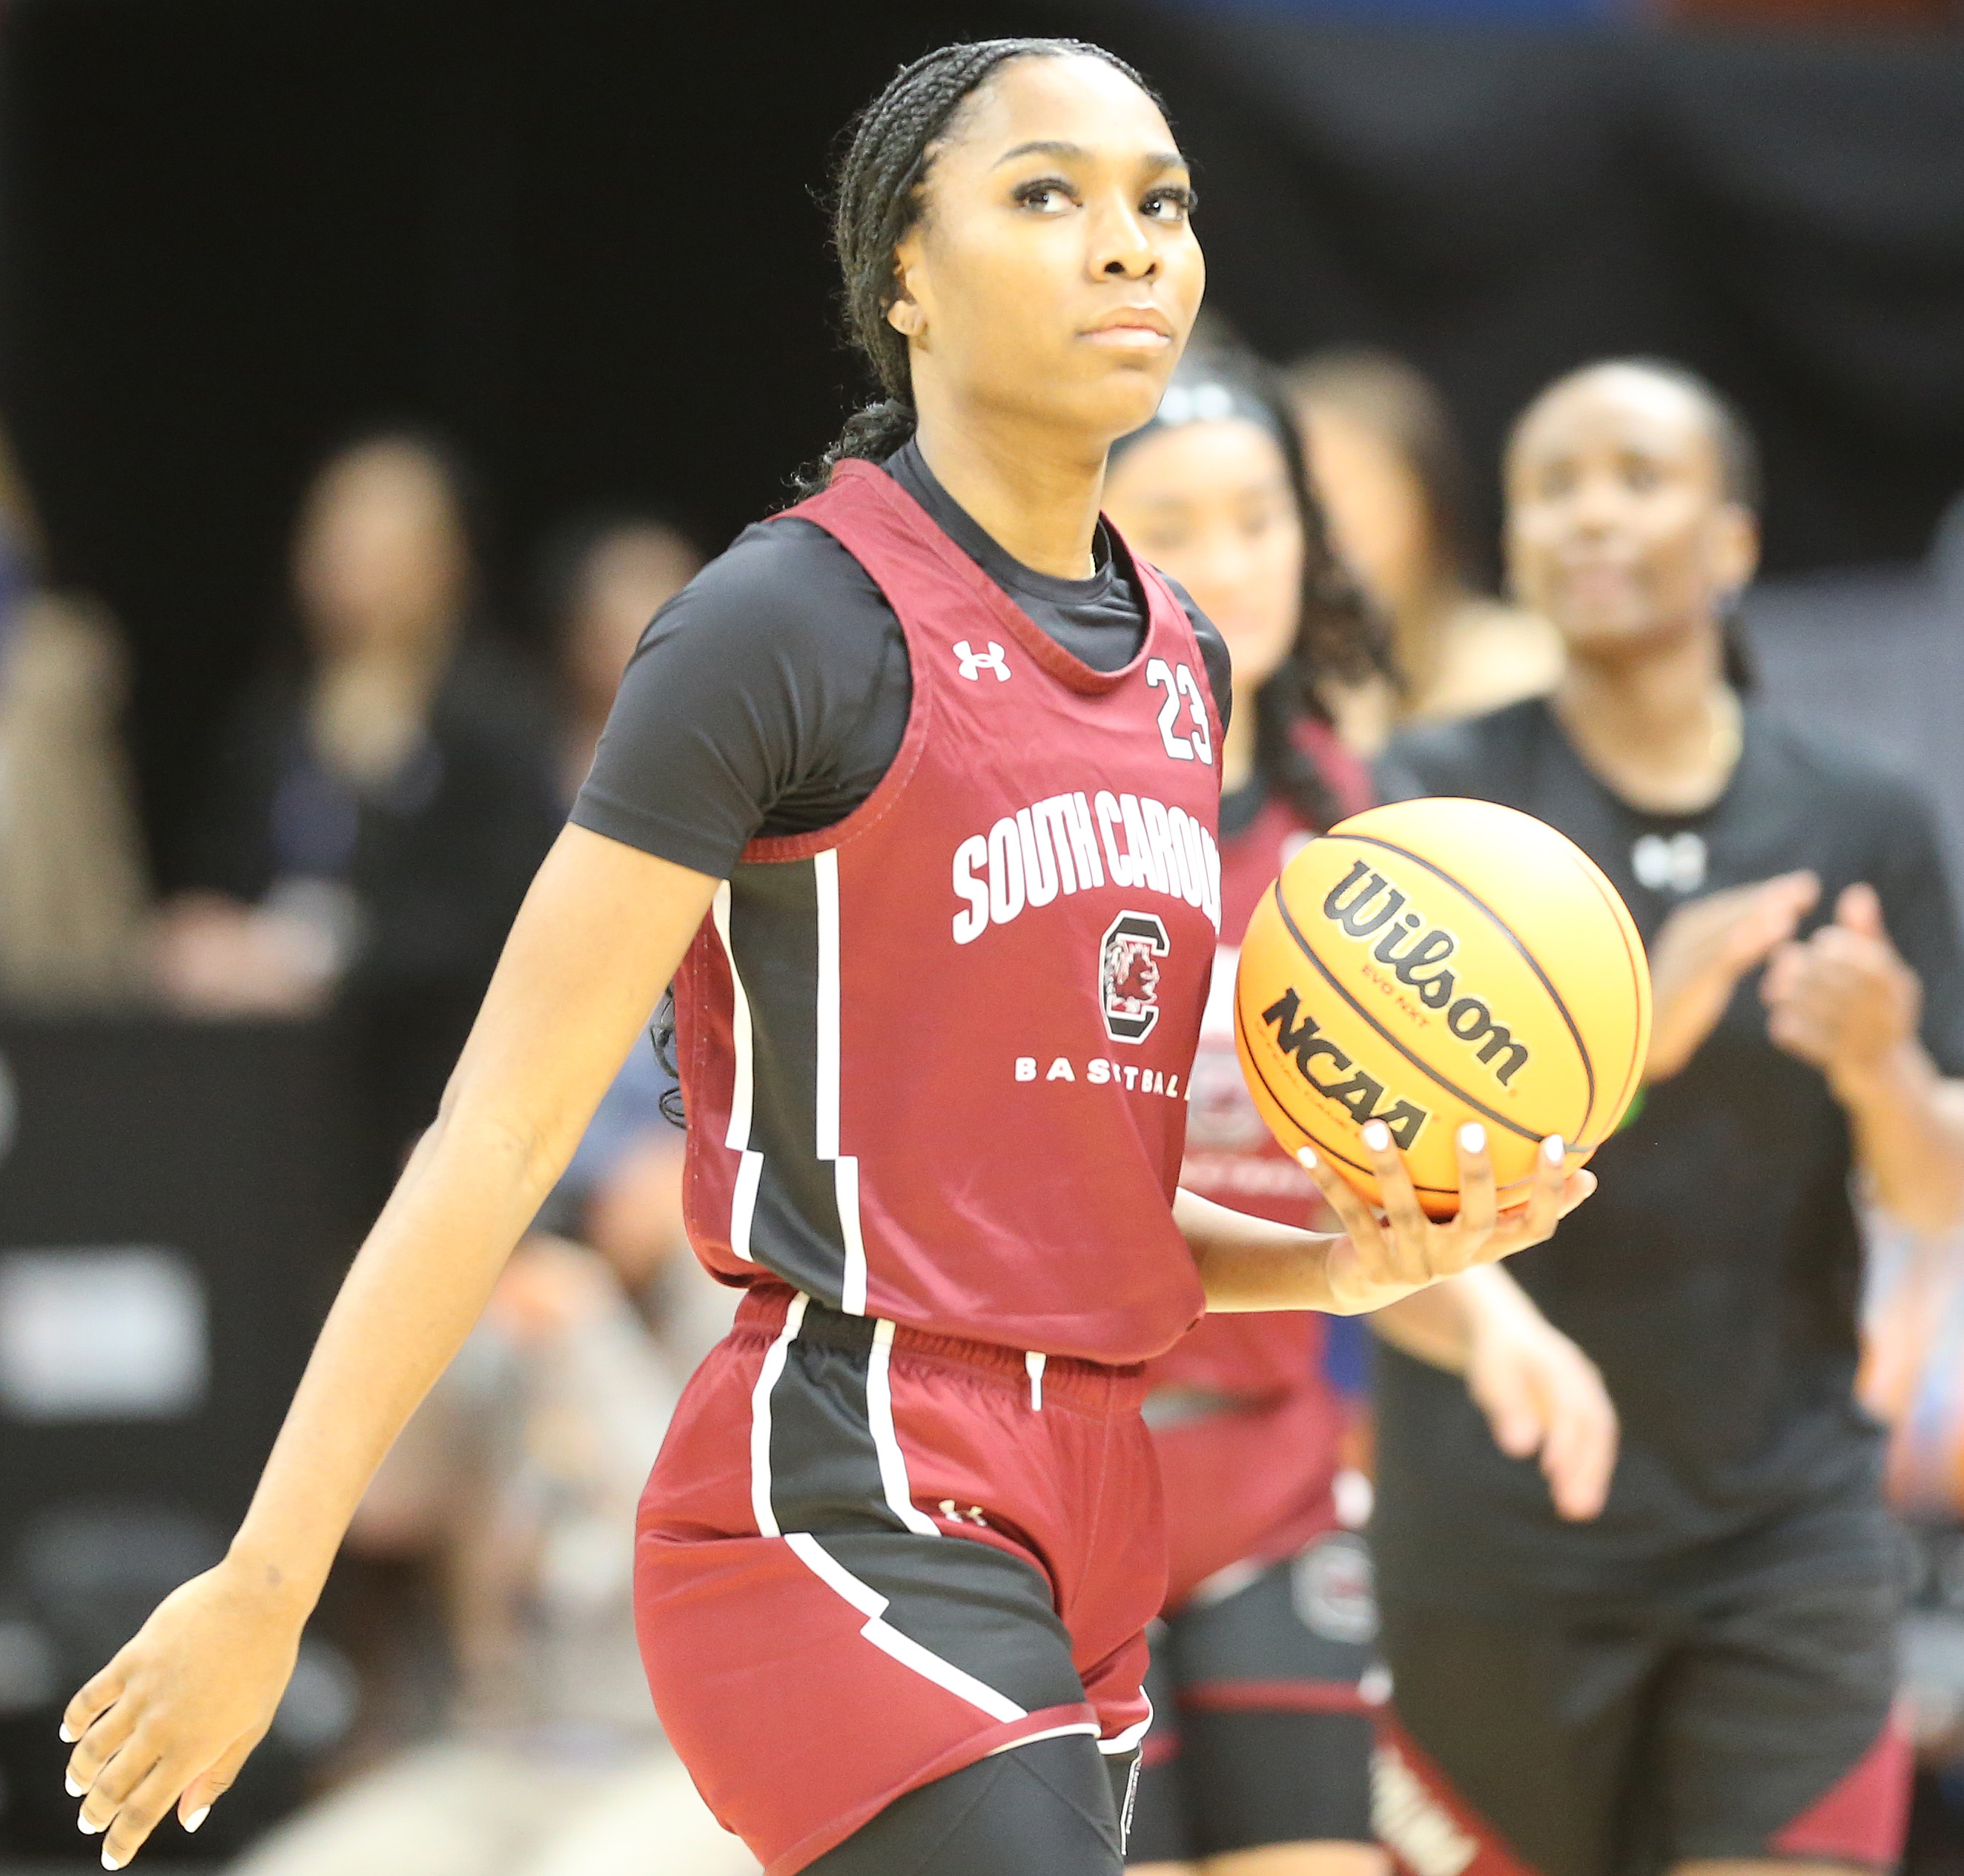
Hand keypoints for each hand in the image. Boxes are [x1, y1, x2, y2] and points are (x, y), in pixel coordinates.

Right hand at [63, 1557, 306, 1867]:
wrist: (260, 1597)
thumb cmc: (266, 1661)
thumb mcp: (254, 1724)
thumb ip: (219, 1773)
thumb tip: (188, 1819)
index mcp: (194, 1749)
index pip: (143, 1811)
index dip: (122, 1841)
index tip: (112, 1858)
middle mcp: (162, 1726)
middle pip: (110, 1787)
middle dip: (95, 1813)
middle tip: (89, 1821)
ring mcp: (143, 1692)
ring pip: (91, 1749)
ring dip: (79, 1774)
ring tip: (78, 1783)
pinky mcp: (131, 1659)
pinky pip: (89, 1699)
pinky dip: (74, 1721)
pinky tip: (72, 1733)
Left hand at [1300, 1121, 1594, 1315]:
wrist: (1363, 1281)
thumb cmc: (1427, 1231)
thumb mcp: (1464, 1214)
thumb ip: (1501, 1187)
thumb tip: (1560, 1140)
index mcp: (1486, 1244)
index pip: (1535, 1226)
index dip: (1553, 1192)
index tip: (1559, 1145)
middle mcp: (1456, 1258)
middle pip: (1476, 1219)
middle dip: (1477, 1175)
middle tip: (1473, 1129)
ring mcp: (1413, 1264)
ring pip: (1404, 1213)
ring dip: (1388, 1168)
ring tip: (1375, 1125)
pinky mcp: (1370, 1264)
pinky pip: (1349, 1215)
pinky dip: (1327, 1181)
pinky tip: (1305, 1149)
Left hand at [1462, 1281, 1618, 1519]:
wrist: (1510, 1330)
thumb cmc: (1497, 1355)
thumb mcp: (1493, 1375)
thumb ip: (1507, 1407)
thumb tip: (1521, 1448)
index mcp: (1560, 1364)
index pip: (1570, 1406)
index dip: (1565, 1440)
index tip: (1552, 1471)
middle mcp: (1583, 1379)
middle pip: (1596, 1426)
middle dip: (1588, 1467)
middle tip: (1577, 1508)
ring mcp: (1590, 1394)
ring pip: (1600, 1439)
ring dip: (1592, 1475)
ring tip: (1578, 1512)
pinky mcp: (1587, 1410)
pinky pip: (1594, 1443)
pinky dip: (1588, 1470)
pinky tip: (1575, 1499)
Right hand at [1645, 870, 1819, 1081]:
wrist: (1634, 1041)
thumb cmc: (1675, 1007)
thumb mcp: (1705, 974)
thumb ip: (1729, 950)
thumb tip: (1768, 926)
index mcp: (1689, 930)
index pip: (1732, 904)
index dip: (1767, 892)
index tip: (1804, 885)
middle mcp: (1683, 937)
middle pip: (1730, 911)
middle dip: (1769, 897)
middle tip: (1807, 887)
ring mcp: (1681, 959)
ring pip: (1725, 931)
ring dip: (1758, 917)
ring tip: (1791, 908)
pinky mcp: (1683, 984)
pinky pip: (1718, 959)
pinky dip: (1746, 944)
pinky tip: (1772, 936)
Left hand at [1762, 883, 1920, 1102]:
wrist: (1884, 1074)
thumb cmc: (1875, 1009)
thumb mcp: (1878, 973)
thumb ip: (1866, 934)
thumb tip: (1858, 891)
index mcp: (1896, 984)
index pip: (1861, 955)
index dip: (1832, 946)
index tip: (1813, 945)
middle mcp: (1890, 1012)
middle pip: (1837, 981)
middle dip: (1805, 968)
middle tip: (1779, 963)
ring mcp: (1870, 1041)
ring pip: (1821, 1011)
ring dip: (1792, 997)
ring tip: (1772, 990)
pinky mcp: (1850, 1065)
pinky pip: (1813, 1043)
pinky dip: (1792, 1030)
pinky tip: (1778, 1023)